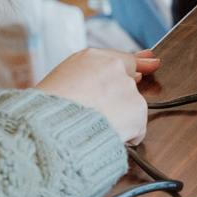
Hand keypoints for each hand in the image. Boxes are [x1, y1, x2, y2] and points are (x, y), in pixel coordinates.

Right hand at [35, 47, 159, 144]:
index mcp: (89, 58)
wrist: (49, 127)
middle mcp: (113, 67)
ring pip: (130, 108)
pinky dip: (126, 138)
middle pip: (130, 80)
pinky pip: (136, 130)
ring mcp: (127, 87)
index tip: (150, 60)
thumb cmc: (46, 110)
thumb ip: (86, 80)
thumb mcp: (59, 83)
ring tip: (95, 127)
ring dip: (120, 120)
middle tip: (146, 77)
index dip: (136, 62)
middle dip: (132, 87)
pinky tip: (106, 137)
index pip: (119, 59)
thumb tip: (113, 85)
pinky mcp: (137, 108)